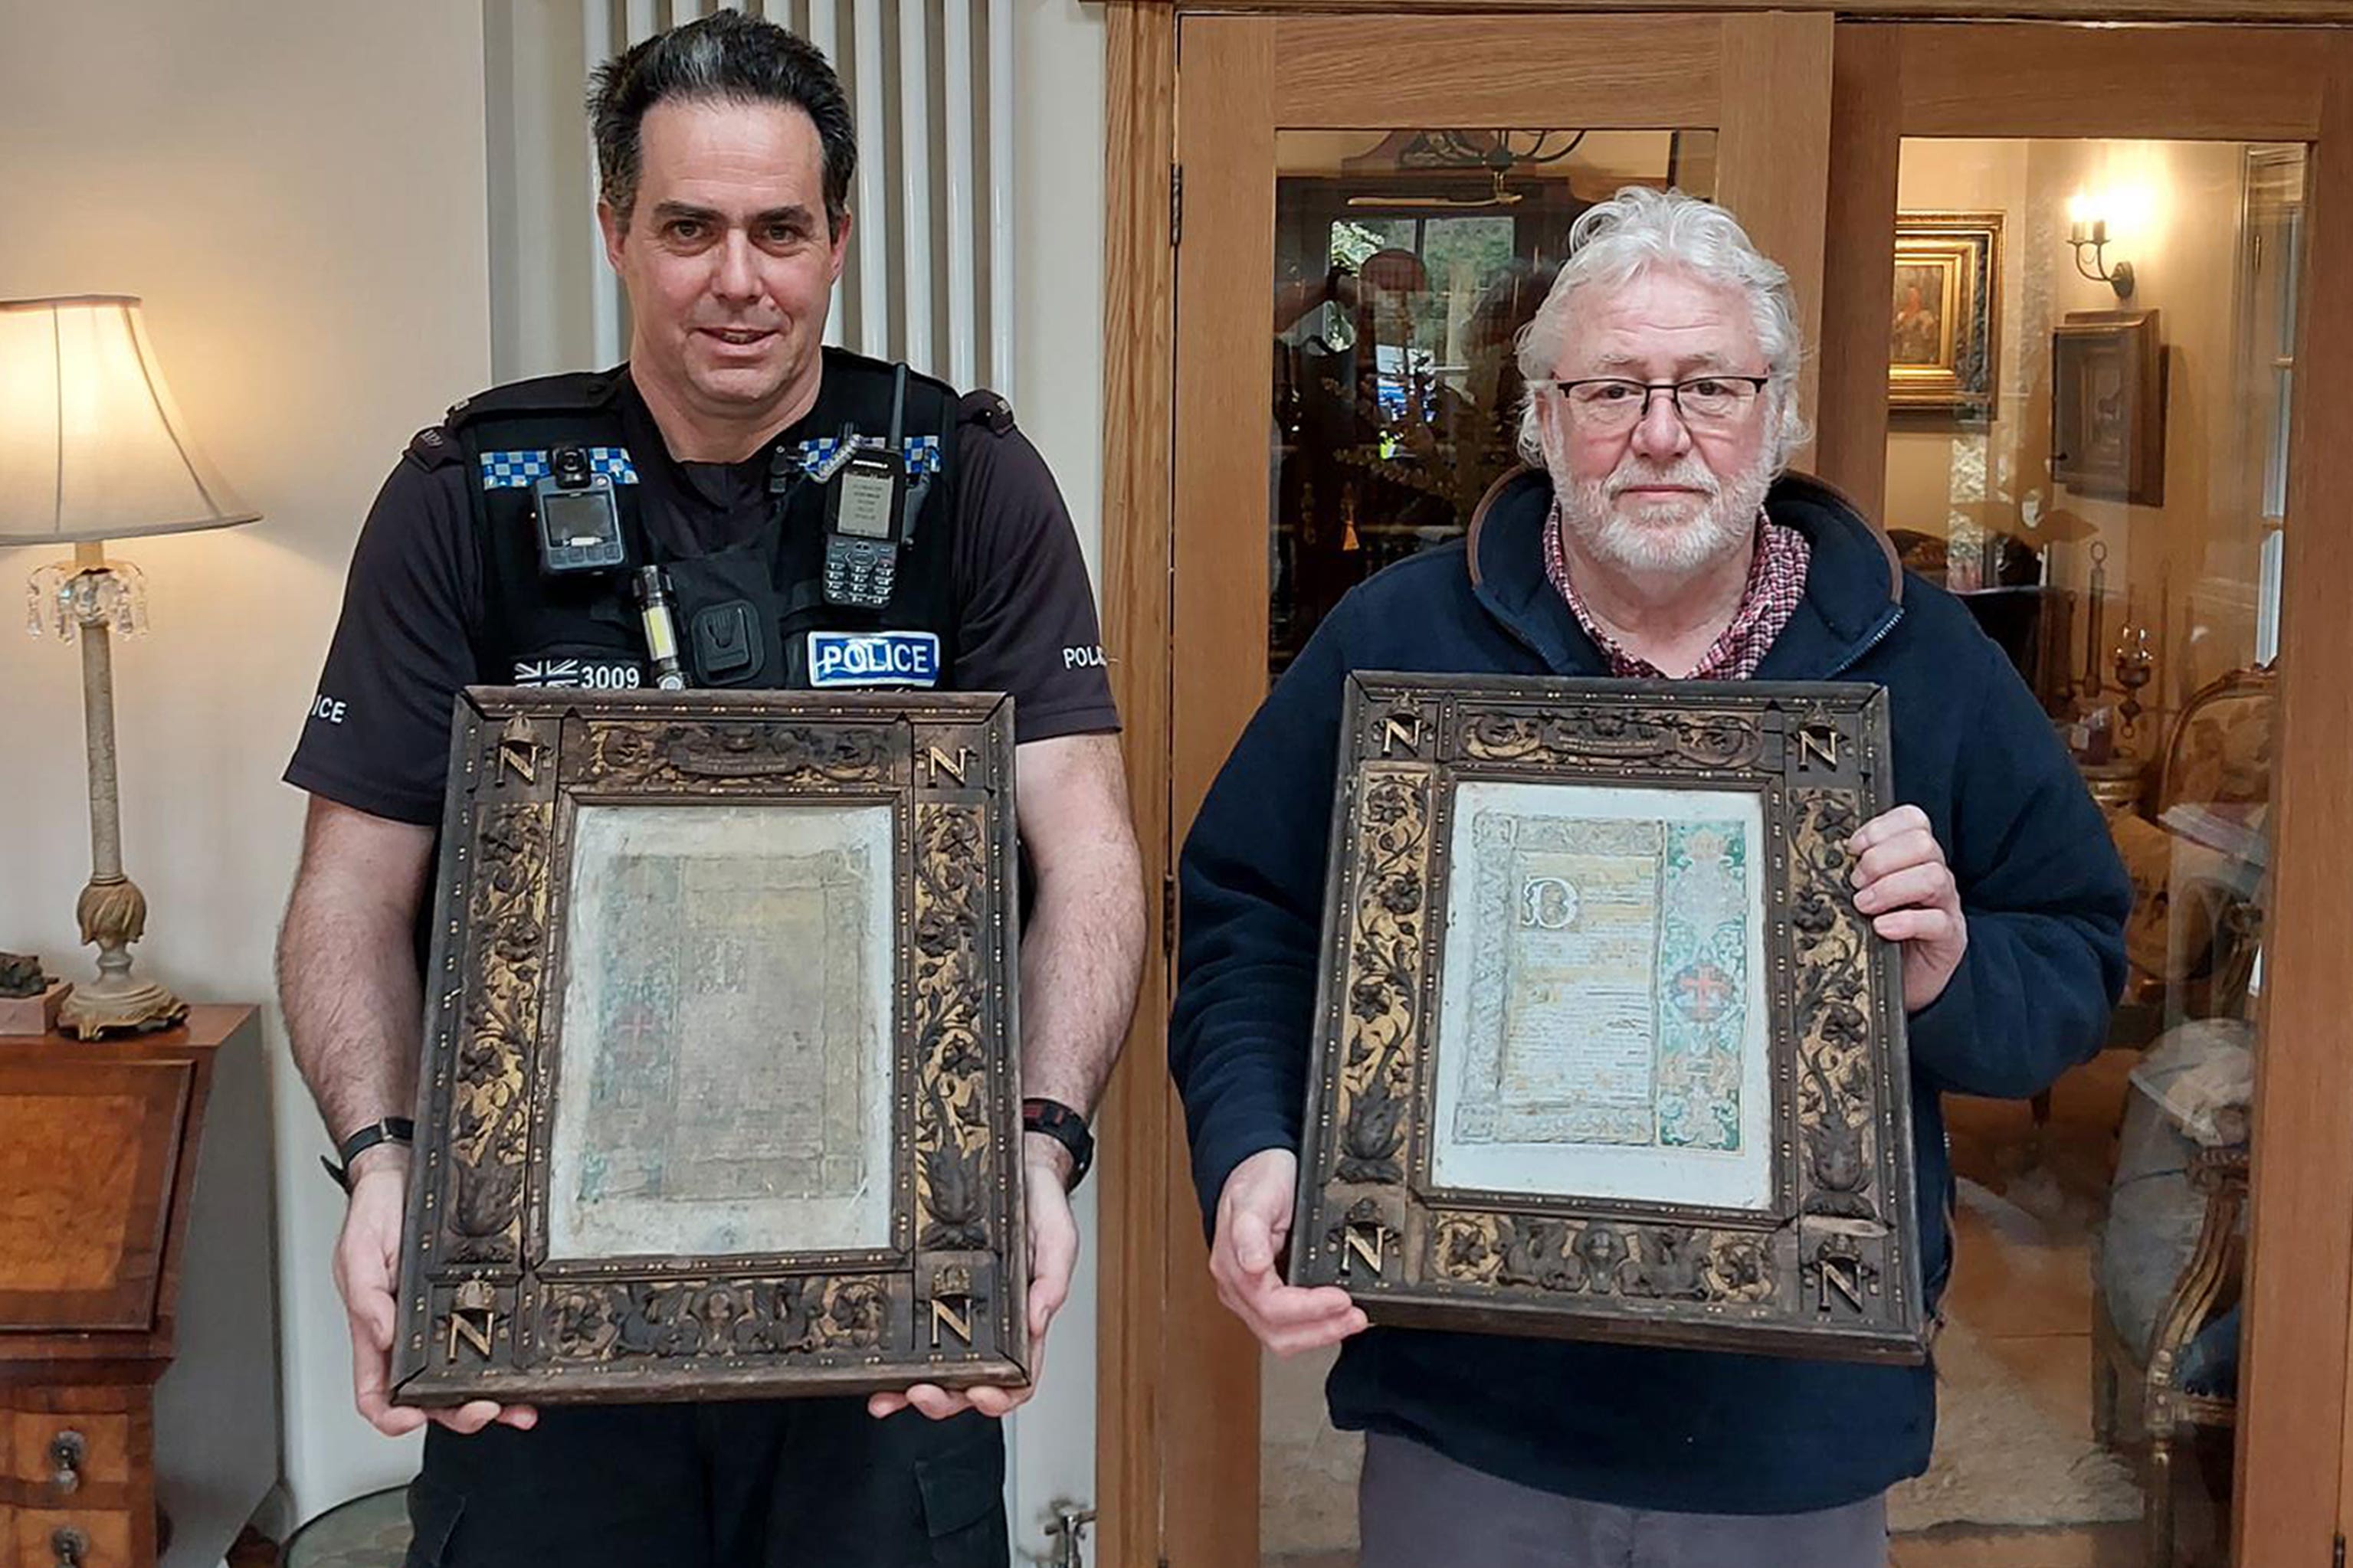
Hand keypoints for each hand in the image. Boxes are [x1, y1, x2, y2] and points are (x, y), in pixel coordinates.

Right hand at [333, 1147, 536, 1437]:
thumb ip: (365, 1297)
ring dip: (491, 1399)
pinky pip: (489, 1340)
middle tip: (485, 1411)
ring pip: (464, 1378)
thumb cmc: (374, 1213)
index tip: (414, 1420)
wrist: (402, 1174)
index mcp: (376, 1330)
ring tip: (518, 1407)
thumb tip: (382, 1336)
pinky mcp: (468, 1301)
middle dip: (458, 1414)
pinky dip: (507, 1364)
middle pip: (429, 1396)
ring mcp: (440, 1321)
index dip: (392, 1417)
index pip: (376, 1393)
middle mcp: (409, 1334)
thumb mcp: (357, 1251)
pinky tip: (526, 1371)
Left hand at [868, 1138, 1077, 1421]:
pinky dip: (895, 1360)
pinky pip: (913, 1335)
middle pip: (968, 1384)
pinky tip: (877, 1370)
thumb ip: (1053, 1281)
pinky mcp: (931, 1295)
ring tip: (886, 1398)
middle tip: (921, 1395)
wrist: (1016, 1167)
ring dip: (910, 1393)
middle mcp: (989, 1326)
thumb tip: (1038, 1321)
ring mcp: (957, 1314)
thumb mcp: (1057, 1239)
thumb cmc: (1040, 1207)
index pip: (1017, 1377)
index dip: (999, 1397)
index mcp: (1024, 1321)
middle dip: (944, 1400)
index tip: (980, 1396)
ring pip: (936, 1370)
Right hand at [1209, 1148, 1366, 1355]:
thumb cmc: (1257, 1178)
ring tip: (1351, 1321)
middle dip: (1320, 1331)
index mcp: (1234, 1265)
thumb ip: (1250, 1231)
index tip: (1341, 1299)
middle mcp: (1238, 1286)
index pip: (1271, 1306)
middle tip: (1355, 1317)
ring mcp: (1250, 1294)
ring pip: (1281, 1336)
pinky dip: (1314, 1327)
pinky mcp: (1265, 1295)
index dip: (1309, 1309)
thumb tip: (1253, 1267)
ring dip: (1319, 1334)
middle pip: (1276, 1332)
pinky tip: (1335, 1317)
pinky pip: (1286, 1326)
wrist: (1255, 1166)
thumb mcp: (1256, 1196)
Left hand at [1848, 804, 1967, 1011]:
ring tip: (1864, 906)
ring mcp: (1945, 905)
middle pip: (1922, 843)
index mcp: (1913, 858)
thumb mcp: (1866, 897)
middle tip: (1855, 883)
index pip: (1912, 820)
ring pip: (1933, 876)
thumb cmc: (1880, 933)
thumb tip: (1827, 857)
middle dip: (1881, 859)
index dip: (1881, 828)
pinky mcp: (1949, 937)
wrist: (1902, 979)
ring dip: (1890, 888)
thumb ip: (1857, 874)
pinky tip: (1882, 928)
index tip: (1854, 848)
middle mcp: (1934, 875)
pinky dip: (1905, 921)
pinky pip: (1937, 921)